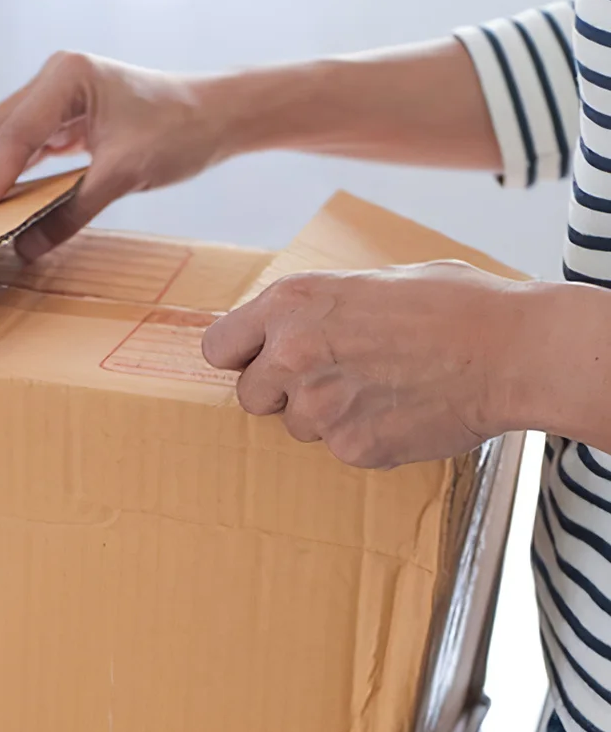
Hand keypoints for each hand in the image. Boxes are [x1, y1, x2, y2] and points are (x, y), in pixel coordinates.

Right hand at [0, 52, 222, 257]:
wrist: (220, 114)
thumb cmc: (182, 130)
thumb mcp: (125, 175)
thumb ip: (71, 212)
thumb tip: (23, 251)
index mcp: (67, 75)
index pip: (13, 135)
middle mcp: (55, 78)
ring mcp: (56, 96)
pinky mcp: (62, 117)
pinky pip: (18, 149)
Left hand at [199, 262, 529, 467]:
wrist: (514, 349)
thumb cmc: (453, 305)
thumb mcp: (371, 282)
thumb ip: (317, 310)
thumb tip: (283, 329)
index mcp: (292, 303)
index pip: (218, 347)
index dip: (241, 358)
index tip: (258, 363)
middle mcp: (293, 353)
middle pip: (250, 396)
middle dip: (282, 393)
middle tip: (336, 378)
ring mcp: (319, 405)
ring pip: (297, 426)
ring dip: (328, 417)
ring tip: (383, 388)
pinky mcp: (350, 447)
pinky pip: (339, 449)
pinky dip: (366, 438)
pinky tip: (404, 411)